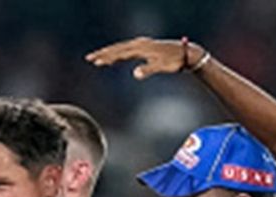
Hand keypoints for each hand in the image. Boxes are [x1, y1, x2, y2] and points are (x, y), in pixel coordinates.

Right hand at [85, 35, 201, 79]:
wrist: (187, 53)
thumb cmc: (175, 61)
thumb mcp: (162, 67)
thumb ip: (148, 69)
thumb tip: (135, 74)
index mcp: (141, 48)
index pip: (120, 52)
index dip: (107, 57)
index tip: (96, 62)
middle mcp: (140, 44)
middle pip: (117, 48)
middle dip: (103, 54)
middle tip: (89, 58)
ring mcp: (142, 45)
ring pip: (121, 48)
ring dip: (109, 53)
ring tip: (97, 59)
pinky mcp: (145, 48)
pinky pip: (127, 50)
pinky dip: (118, 54)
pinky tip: (114, 58)